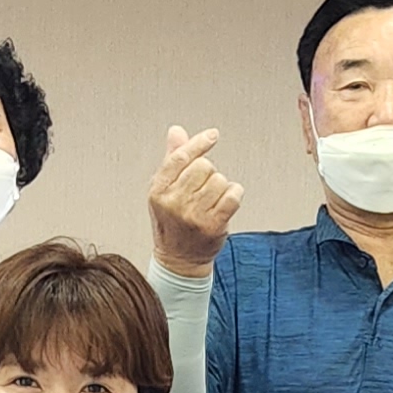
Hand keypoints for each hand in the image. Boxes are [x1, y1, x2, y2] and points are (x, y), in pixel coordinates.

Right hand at [147, 123, 243, 277]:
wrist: (179, 260)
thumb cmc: (172, 223)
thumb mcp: (165, 191)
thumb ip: (172, 160)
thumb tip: (176, 131)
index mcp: (158, 190)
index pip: (180, 157)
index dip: (198, 143)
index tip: (213, 136)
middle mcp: (173, 202)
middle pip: (203, 166)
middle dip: (208, 173)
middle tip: (202, 189)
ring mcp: (193, 215)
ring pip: (219, 180)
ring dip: (220, 186)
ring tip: (211, 201)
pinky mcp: (213, 225)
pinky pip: (232, 195)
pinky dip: (234, 193)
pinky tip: (227, 201)